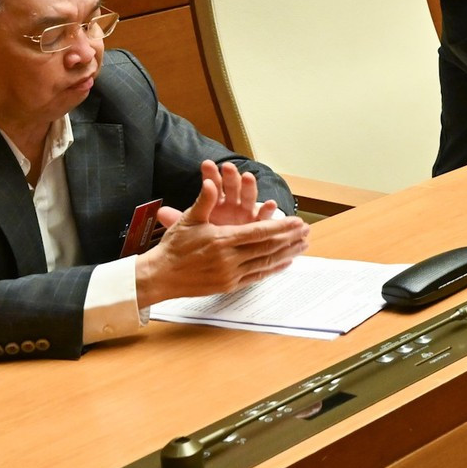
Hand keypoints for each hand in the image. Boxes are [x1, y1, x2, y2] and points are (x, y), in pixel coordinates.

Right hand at [134, 160, 308, 306]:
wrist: (159, 276)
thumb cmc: (174, 246)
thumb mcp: (188, 219)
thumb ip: (205, 200)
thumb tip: (212, 181)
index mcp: (222, 240)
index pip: (259, 232)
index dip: (281, 226)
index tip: (297, 221)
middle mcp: (229, 258)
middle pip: (268, 248)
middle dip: (290, 239)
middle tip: (307, 232)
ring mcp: (230, 274)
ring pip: (265, 263)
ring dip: (286, 254)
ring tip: (302, 246)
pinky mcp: (228, 285)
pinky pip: (256, 277)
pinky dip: (272, 269)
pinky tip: (284, 263)